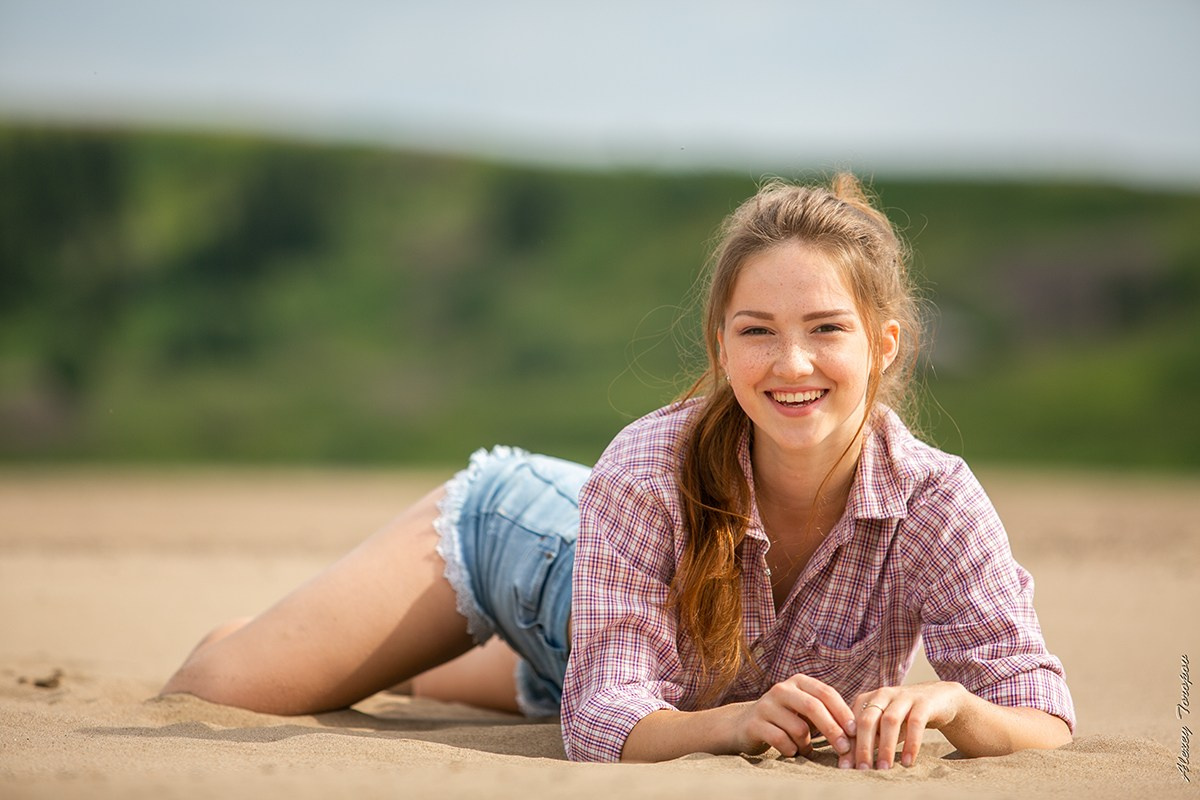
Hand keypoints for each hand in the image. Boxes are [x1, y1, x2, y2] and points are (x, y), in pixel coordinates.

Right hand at [730, 673, 855, 759]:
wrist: (746, 725)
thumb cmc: (786, 718)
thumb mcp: (806, 709)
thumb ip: (827, 712)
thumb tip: (857, 730)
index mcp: (798, 681)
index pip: (826, 693)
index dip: (843, 712)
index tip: (855, 732)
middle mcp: (781, 689)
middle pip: (814, 707)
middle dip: (832, 729)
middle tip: (843, 748)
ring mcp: (766, 705)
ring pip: (799, 728)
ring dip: (807, 744)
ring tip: (806, 749)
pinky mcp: (755, 723)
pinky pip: (781, 740)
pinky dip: (791, 750)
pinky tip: (791, 751)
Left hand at [847, 681, 967, 768]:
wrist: (938, 698)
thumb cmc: (904, 717)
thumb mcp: (884, 726)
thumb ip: (869, 739)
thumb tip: (850, 763)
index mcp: (868, 699)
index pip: (852, 722)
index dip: (847, 744)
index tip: (844, 766)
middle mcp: (883, 694)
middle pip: (867, 720)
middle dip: (863, 746)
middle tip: (862, 769)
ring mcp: (903, 697)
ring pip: (890, 720)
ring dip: (886, 747)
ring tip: (884, 769)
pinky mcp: (924, 703)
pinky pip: (916, 723)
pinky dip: (911, 743)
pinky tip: (907, 761)